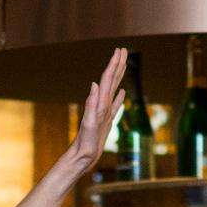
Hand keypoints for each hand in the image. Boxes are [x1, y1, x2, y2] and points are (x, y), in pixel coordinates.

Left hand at [61, 48, 128, 174]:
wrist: (82, 156)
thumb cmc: (85, 143)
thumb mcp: (88, 123)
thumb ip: (91, 104)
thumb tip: (94, 84)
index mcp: (99, 103)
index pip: (107, 79)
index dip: (114, 64)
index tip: (120, 50)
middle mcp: (102, 104)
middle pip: (111, 79)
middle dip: (117, 64)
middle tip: (123, 50)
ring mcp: (104, 112)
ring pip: (114, 89)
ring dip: (118, 76)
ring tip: (123, 64)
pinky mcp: (106, 121)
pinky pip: (115, 105)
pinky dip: (119, 97)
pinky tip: (122, 92)